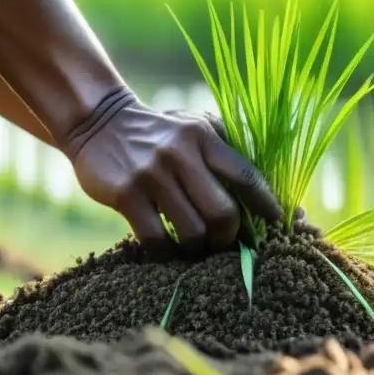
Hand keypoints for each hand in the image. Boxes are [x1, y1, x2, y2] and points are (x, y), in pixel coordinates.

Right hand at [62, 89, 281, 255]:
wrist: (99, 122)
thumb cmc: (158, 132)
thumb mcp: (194, 125)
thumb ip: (226, 146)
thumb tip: (263, 185)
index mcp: (203, 136)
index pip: (246, 176)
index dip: (266, 205)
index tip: (275, 222)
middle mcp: (180, 154)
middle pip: (223, 213)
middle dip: (228, 238)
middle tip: (223, 244)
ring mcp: (152, 175)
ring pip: (192, 231)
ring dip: (198, 248)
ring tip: (194, 247)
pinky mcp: (125, 194)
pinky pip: (156, 238)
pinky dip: (167, 252)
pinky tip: (167, 250)